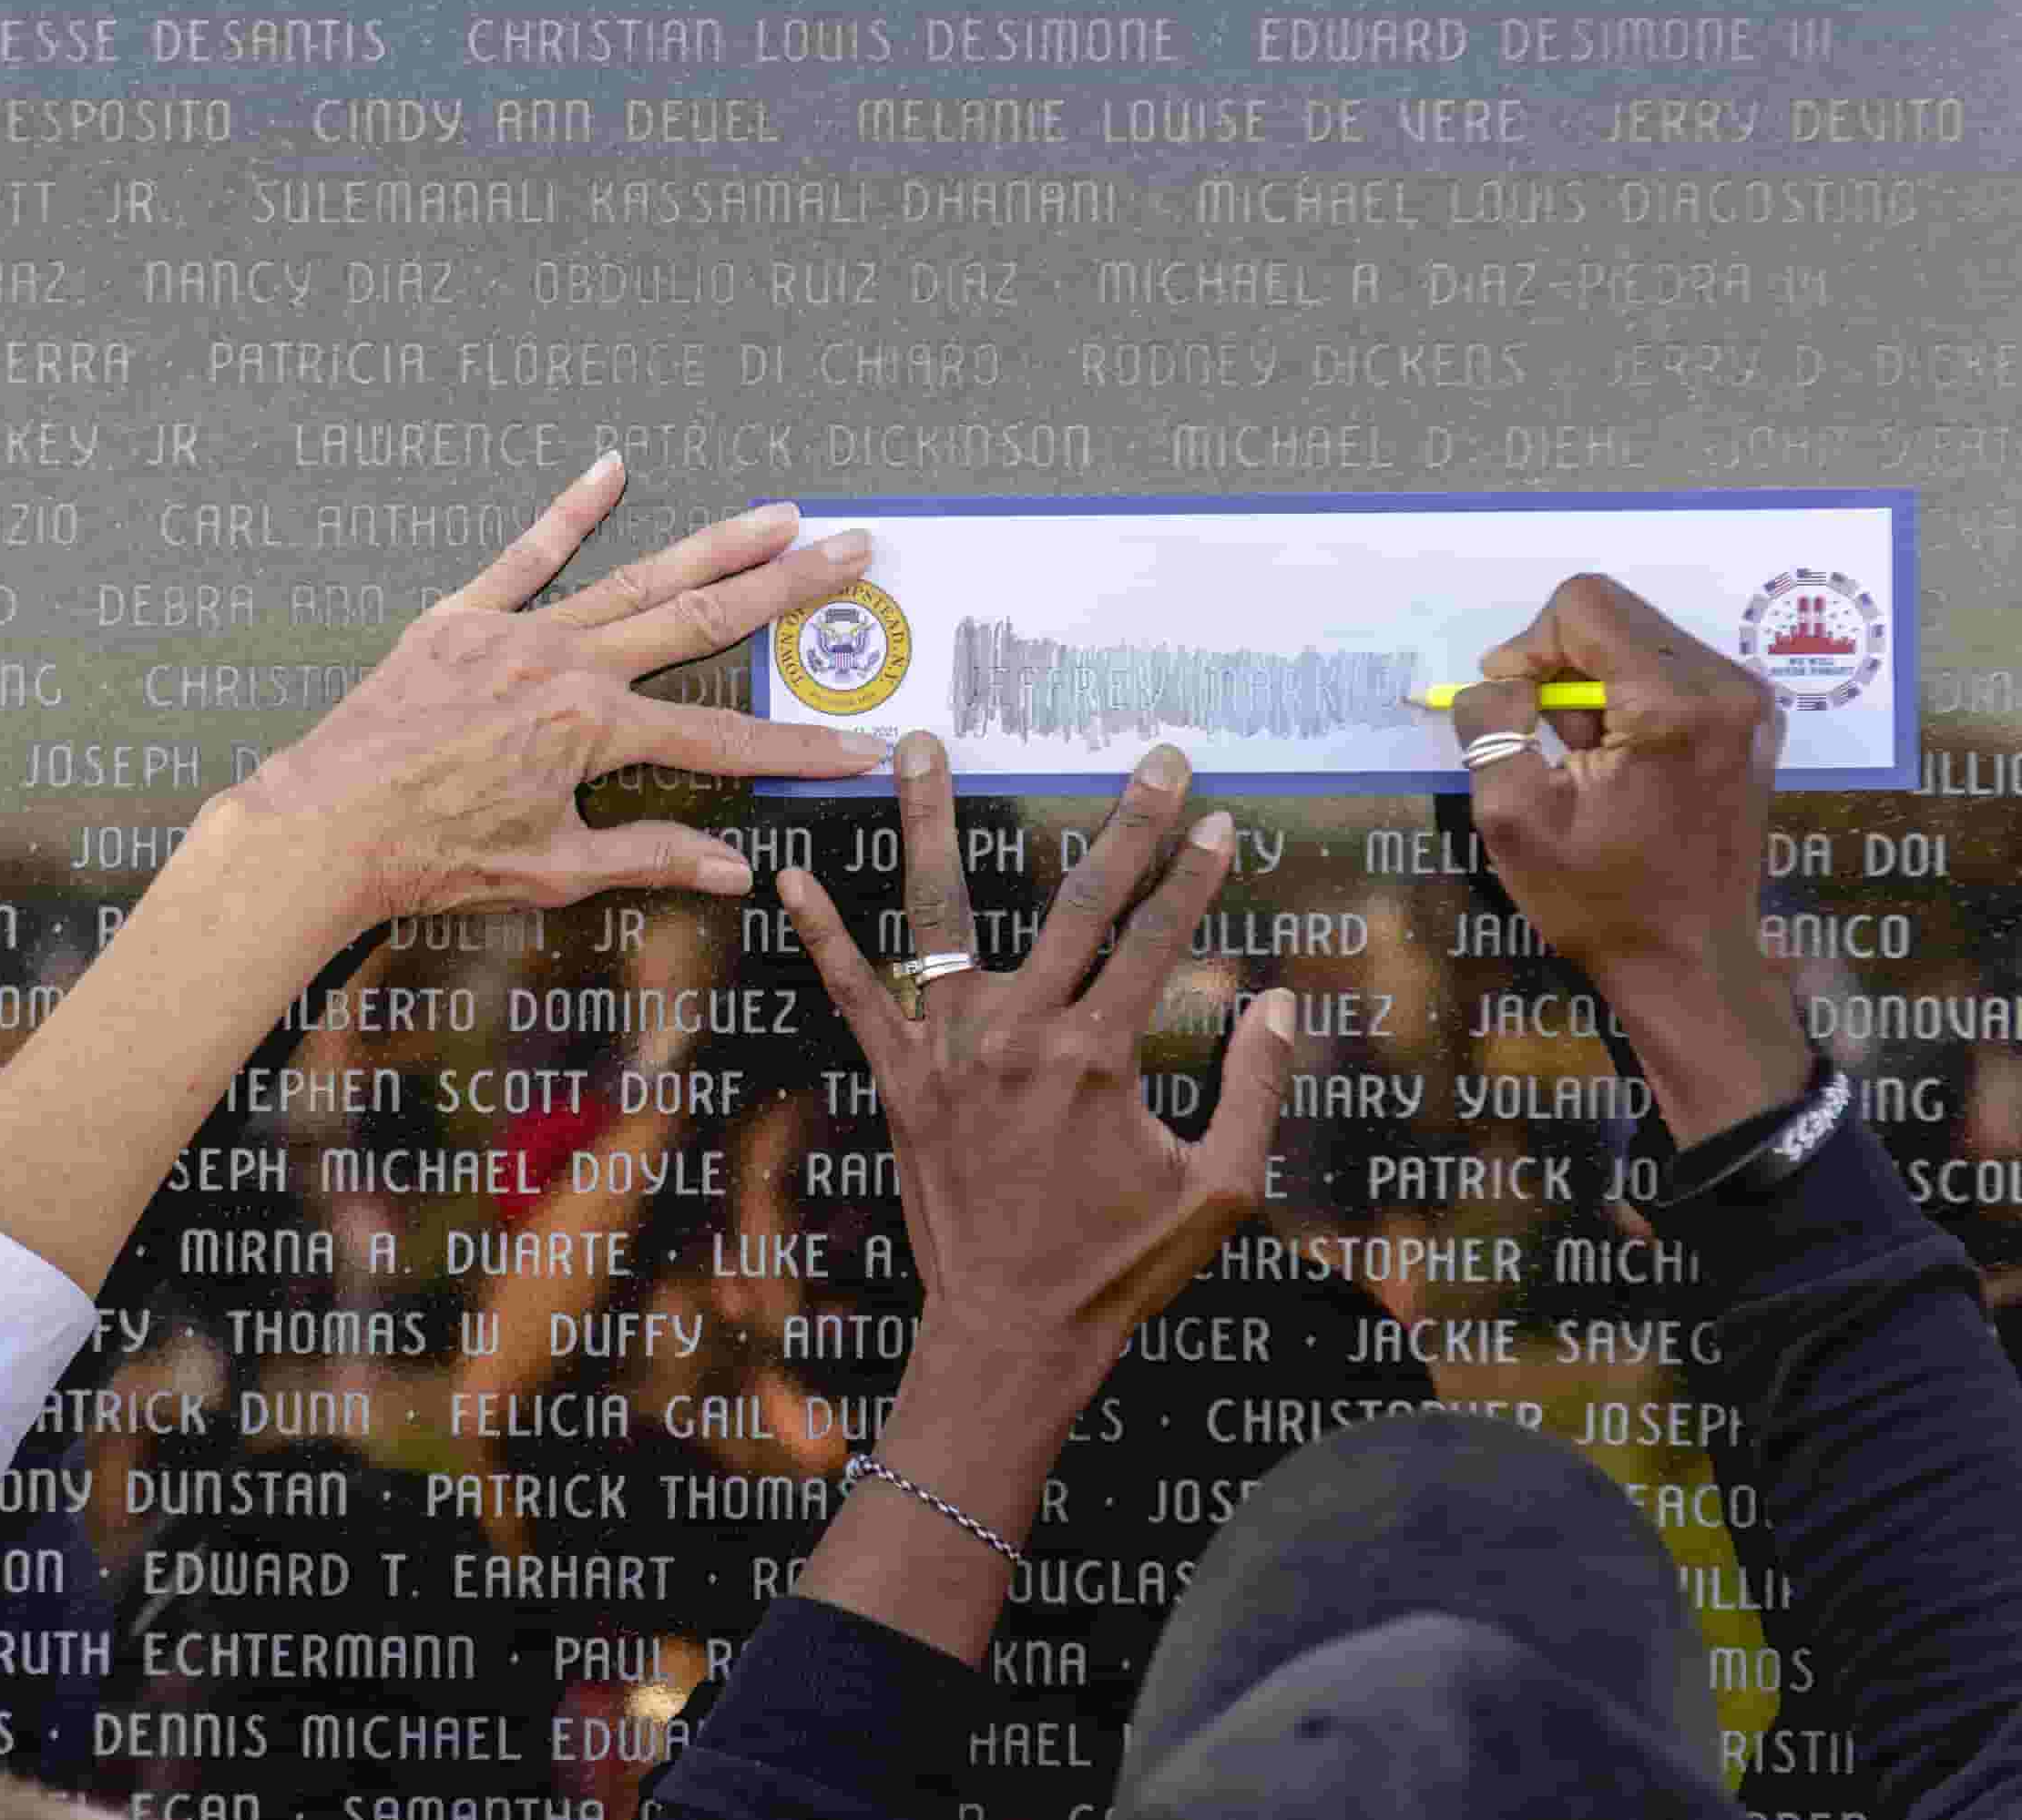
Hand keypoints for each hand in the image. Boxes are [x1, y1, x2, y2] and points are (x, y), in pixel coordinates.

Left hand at [230, 455, 885, 923]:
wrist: (328, 825)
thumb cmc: (433, 855)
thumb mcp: (555, 870)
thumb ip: (650, 858)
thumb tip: (733, 870)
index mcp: (595, 732)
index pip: (724, 742)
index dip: (799, 748)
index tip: (860, 744)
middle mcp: (567, 666)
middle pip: (702, 620)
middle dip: (786, 590)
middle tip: (850, 553)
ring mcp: (517, 632)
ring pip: (635, 576)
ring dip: (713, 543)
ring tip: (777, 515)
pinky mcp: (462, 617)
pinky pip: (524, 555)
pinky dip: (568, 512)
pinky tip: (611, 468)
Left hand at [777, 731, 1297, 1389]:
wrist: (1012, 1331)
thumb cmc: (1119, 1266)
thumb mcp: (1219, 1188)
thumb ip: (1256, 1089)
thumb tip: (1284, 1001)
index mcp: (1099, 1057)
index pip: (1158, 939)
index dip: (1196, 877)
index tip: (1220, 819)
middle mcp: (1019, 1036)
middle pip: (1076, 904)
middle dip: (1127, 827)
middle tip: (1156, 760)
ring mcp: (948, 1053)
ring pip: (941, 915)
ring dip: (931, 823)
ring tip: (918, 742)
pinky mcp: (898, 1081)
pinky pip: (854, 996)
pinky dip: (821, 936)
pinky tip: (789, 876)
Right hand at [1453, 573, 1808, 1141]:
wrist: (1691, 962)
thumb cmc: (1600, 902)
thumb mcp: (1513, 819)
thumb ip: (1492, 725)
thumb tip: (1498, 679)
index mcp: (1672, 706)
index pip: (1584, 604)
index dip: (1528, 646)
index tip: (1512, 708)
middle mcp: (1725, 687)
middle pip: (1615, 613)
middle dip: (1560, 664)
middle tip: (1544, 738)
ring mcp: (1749, 703)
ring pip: (1642, 635)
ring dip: (1594, 683)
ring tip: (1584, 758)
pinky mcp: (1752, 721)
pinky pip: (1672, 668)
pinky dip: (1629, 697)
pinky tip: (1620, 760)